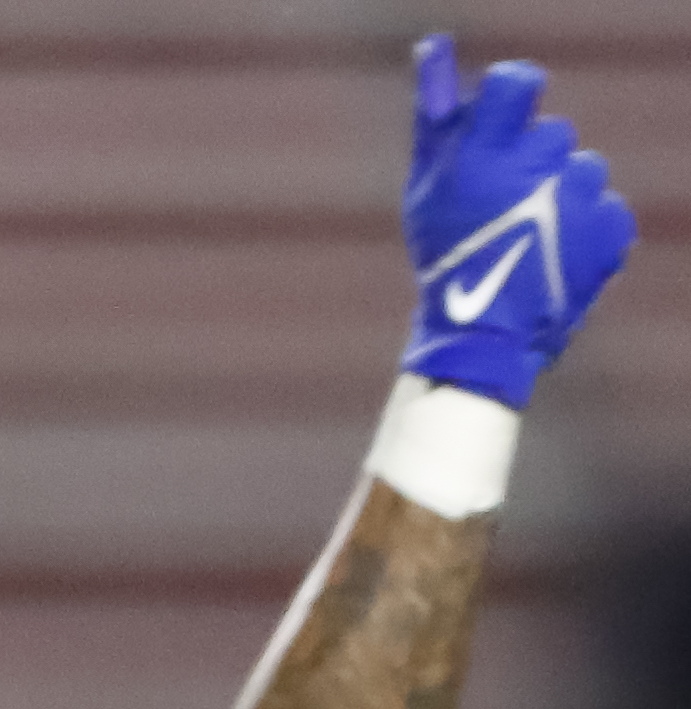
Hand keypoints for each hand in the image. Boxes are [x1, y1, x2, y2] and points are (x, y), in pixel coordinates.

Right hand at [401, 34, 635, 408]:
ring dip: (562, 196)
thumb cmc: (445, 253)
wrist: (482, 334)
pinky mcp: (612, 228)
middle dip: (532, 164)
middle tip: (504, 208)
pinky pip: (607, 209)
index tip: (503, 125)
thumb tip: (435, 45)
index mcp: (488, 153)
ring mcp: (580, 199)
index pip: (518, 81)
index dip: (513, 96)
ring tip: (533, 237)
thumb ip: (435, 114)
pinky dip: (587, 229)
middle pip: (552, 133)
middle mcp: (538, 167)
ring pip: (584, 171)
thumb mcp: (425, 184)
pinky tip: (557, 255)